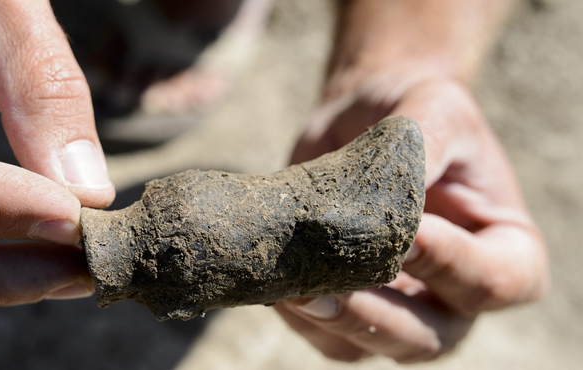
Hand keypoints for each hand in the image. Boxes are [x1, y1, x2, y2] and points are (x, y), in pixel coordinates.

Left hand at [276, 75, 548, 362]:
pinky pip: (331, 338)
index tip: (410, 233)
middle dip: (380, 316)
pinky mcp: (351, 313)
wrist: (360, 119)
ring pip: (376, 345)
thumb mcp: (435, 107)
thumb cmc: (412, 110)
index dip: (454, 266)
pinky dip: (304, 321)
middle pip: (432, 336)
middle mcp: (456, 295)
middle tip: (334, 289)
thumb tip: (399, 208)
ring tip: (296, 292)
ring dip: (335, 323)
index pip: (495, 281)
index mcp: (504, 250)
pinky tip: (282, 288)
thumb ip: (428, 146)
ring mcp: (403, 310)